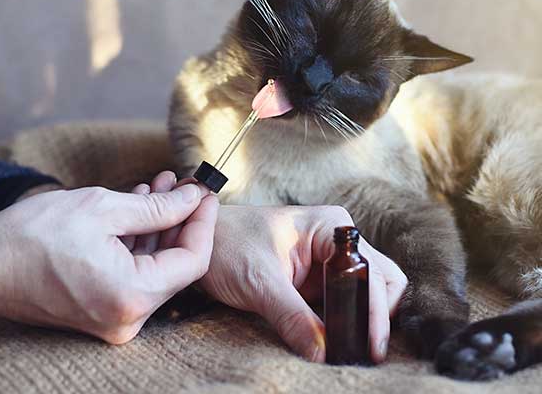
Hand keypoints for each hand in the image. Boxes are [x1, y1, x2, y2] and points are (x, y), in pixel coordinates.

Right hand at [0, 183, 217, 341]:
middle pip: (176, 264)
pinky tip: (140, 205)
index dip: (203, 222)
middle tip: (180, 182)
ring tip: (159, 185)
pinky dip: (141, 240)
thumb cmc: (34, 236)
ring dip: (160, 224)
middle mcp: (128, 316)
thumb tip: (193, 197)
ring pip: (156, 265)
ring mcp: (115, 317)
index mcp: (132, 295)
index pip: (193, 260)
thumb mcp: (104, 209)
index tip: (205, 191)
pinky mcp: (103, 309)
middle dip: (181, 218)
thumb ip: (158, 207)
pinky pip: (135, 271)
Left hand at [199, 205, 406, 362]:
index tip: (369, 346)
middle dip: (374, 316)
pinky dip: (343, 324)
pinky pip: (342, 304)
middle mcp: (336, 240)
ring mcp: (327, 260)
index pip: (374, 271)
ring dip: (359, 322)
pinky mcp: (315, 280)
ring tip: (348, 350)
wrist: (199, 241)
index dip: (374, 309)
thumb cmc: (227, 243)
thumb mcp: (259, 281)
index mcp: (331, 226)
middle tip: (362, 352)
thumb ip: (293, 317)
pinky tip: (333, 342)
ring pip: (363, 295)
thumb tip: (324, 353)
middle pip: (379, 281)